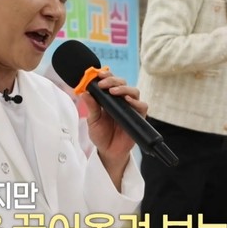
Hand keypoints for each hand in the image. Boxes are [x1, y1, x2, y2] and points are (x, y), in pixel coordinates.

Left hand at [79, 70, 146, 187]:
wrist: (108, 152)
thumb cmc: (101, 135)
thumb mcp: (93, 120)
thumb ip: (91, 107)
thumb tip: (84, 93)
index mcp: (109, 98)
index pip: (110, 81)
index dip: (106, 75)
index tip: (98, 75)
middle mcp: (121, 100)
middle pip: (122, 83)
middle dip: (113, 80)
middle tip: (103, 84)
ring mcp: (131, 108)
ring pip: (133, 91)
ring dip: (124, 88)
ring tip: (113, 91)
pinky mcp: (139, 117)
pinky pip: (142, 106)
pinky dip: (136, 101)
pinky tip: (127, 100)